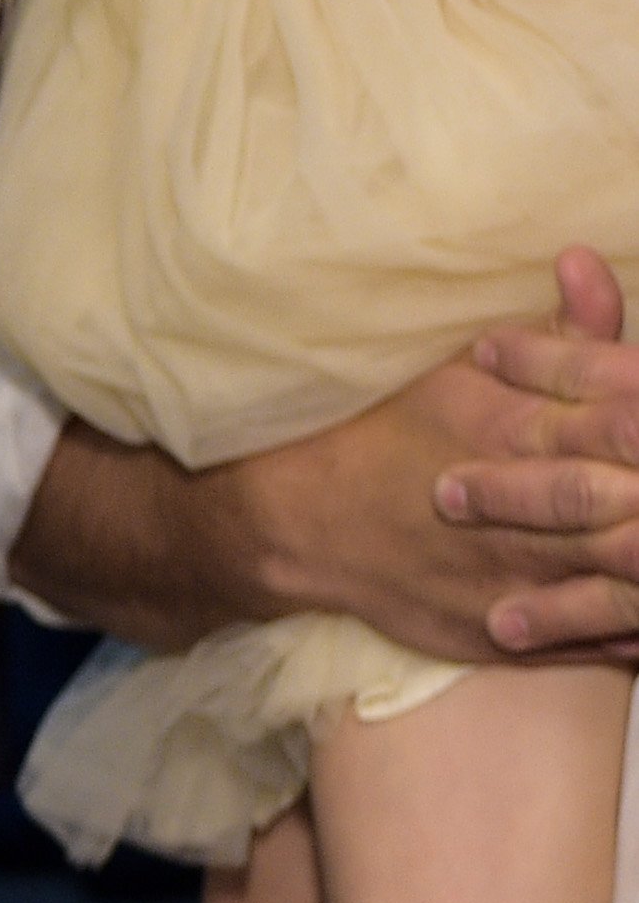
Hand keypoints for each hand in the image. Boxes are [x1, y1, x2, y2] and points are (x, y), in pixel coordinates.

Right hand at [231, 249, 638, 657]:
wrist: (296, 525)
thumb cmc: (389, 437)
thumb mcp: (463, 371)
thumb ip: (555, 334)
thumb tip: (590, 263)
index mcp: (515, 429)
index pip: (627, 421)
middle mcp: (519, 508)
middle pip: (631, 504)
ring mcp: (512, 577)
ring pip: (622, 580)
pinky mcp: (499, 632)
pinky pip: (590, 639)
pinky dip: (633, 633)